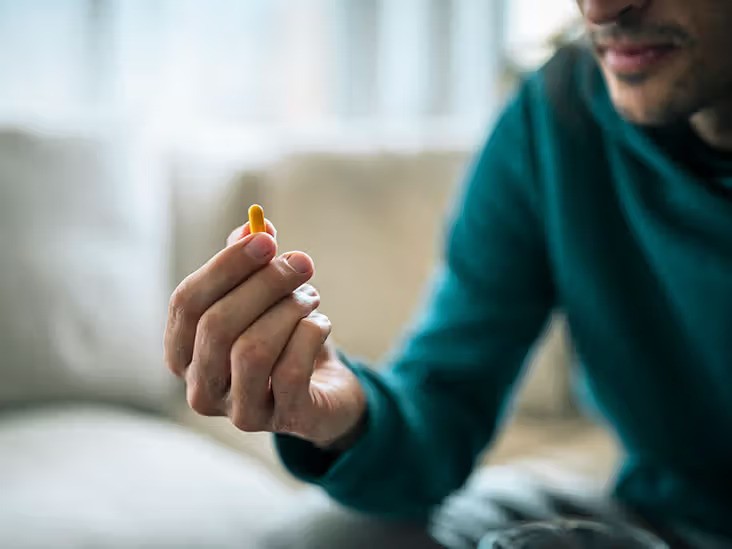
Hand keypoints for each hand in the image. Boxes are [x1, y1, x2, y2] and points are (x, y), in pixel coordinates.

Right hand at [164, 220, 366, 447]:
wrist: (325, 390)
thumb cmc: (283, 337)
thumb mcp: (264, 296)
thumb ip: (253, 262)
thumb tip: (256, 225)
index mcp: (184, 353)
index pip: (186, 303)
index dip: (226, 265)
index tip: (266, 238)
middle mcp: (201, 388)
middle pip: (216, 325)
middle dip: (265, 284)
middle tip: (302, 264)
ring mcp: (239, 412)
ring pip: (251, 350)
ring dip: (289, 311)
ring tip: (310, 298)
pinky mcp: (282, 420)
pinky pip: (291, 370)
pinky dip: (310, 334)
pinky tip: (320, 324)